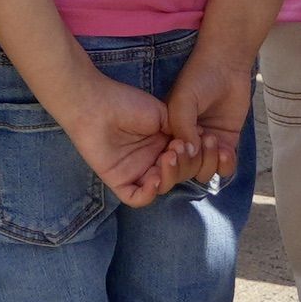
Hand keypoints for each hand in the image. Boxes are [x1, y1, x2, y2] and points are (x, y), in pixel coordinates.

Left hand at [53, 75, 187, 206]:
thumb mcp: (163, 114)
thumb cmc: (127, 103)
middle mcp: (151, 161)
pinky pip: (136, 198)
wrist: (96, 103)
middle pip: (178, 175)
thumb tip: (198, 145)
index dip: (197, 155)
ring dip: (170, 175)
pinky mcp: (118, 181)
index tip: (203, 141)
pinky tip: (154, 178)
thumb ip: (181, 131)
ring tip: (167, 156)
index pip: (187, 160)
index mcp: (163, 145)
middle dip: (185, 164)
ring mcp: (135, 172)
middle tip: (178, 147)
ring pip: (161, 187)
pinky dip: (148, 194)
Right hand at [160, 49, 251, 187]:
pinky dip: (225, 164)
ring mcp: (206, 145)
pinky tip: (225, 150)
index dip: (170, 164)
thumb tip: (190, 153)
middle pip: (185, 171)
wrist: (226, 66)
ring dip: (209, 162)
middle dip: (191, 162)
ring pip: (205, 171)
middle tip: (199, 137)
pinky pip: (225, 167)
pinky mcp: (226, 143)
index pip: (166, 162)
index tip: (175, 149)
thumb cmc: (198, 79)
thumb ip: (183, 127)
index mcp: (168, 134)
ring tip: (212, 139)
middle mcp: (186, 143)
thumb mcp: (183, 101)